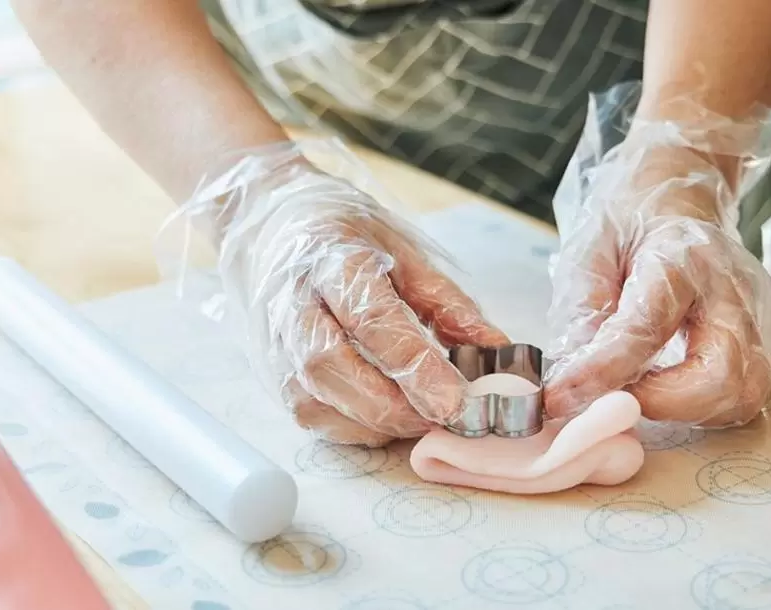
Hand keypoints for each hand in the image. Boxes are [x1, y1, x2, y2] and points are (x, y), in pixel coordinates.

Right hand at [192, 143, 508, 445]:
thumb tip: (497, 350)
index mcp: (332, 258)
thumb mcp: (404, 253)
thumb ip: (448, 304)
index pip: (370, 317)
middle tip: (442, 418)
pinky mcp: (272, 371)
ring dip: (373, 422)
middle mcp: (293, 301)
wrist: (273, 227)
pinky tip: (384, 420)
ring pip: (314, 397)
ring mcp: (276, 340)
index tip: (455, 399)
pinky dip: (351, 427)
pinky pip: (308, 413)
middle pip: (330, 363)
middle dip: (391, 403)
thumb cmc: (347, 240)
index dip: (414, 365)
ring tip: (420, 420)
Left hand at [546, 139, 770, 427]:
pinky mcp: (768, 336)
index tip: (563, 397)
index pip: (646, 328)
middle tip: (619, 396)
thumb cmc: (629, 221)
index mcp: (681, 255)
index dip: (603, 371)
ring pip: (742, 394)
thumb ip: (581, 316)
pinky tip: (668, 386)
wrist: (679, 191)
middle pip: (721, 376)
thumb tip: (570, 383)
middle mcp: (733, 288)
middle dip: (664, 404)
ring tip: (642, 388)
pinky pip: (745, 392)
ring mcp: (759, 314)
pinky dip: (703, 406)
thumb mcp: (588, 252)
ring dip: (686, 411)